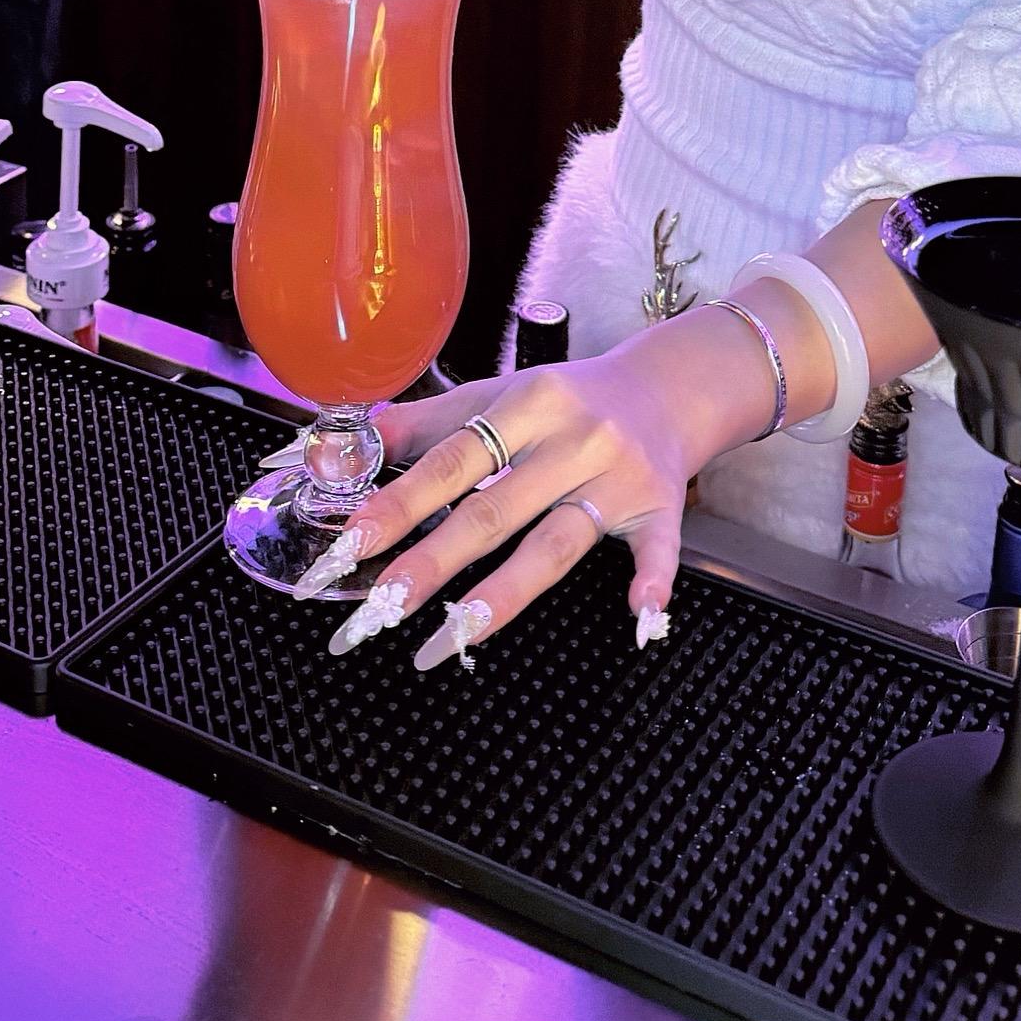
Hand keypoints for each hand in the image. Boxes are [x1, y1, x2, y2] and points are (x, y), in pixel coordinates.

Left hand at [292, 308, 778, 670]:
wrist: (669, 386)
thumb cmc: (571, 399)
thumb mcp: (501, 393)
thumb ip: (432, 421)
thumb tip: (362, 438)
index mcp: (525, 403)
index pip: (452, 460)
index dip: (400, 503)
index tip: (352, 543)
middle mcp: (571, 438)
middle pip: (494, 508)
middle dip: (434, 561)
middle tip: (383, 607)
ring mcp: (618, 476)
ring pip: (557, 540)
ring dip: (507, 590)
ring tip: (458, 634)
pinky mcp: (662, 506)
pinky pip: (658, 548)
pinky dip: (653, 579)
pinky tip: (641, 614)